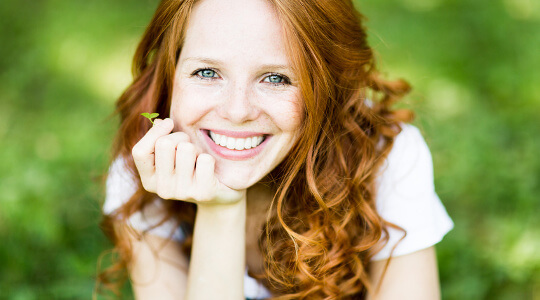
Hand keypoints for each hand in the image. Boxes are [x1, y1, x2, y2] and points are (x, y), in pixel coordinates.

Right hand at [131, 118, 245, 203]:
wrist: (217, 195)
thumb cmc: (191, 168)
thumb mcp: (172, 156)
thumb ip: (161, 139)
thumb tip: (159, 122)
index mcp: (149, 180)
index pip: (139, 152)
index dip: (154, 132)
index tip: (169, 122)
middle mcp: (163, 190)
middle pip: (164, 144)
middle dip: (180, 137)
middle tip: (189, 146)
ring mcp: (182, 193)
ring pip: (186, 149)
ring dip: (196, 148)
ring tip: (198, 159)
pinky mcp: (203, 193)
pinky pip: (205, 159)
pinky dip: (209, 158)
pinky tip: (209, 169)